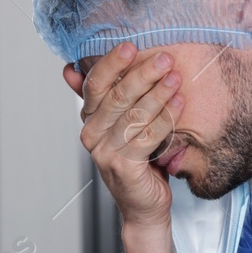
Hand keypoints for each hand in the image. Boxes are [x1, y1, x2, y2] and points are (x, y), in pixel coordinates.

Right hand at [66, 43, 183, 232]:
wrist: (143, 206)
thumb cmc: (136, 162)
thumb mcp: (119, 125)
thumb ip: (105, 97)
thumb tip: (72, 67)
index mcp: (89, 120)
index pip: (95, 85)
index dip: (111, 64)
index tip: (131, 46)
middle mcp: (93, 135)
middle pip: (117, 97)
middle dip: (142, 75)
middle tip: (164, 59)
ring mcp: (107, 153)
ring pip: (134, 115)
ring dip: (158, 93)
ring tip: (176, 77)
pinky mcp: (126, 167)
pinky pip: (148, 137)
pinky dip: (166, 118)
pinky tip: (179, 103)